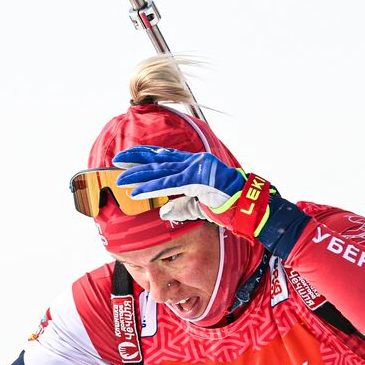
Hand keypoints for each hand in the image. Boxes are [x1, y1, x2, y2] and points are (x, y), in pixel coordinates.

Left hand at [113, 145, 244, 222]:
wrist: (247, 205)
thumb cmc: (227, 205)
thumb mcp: (198, 205)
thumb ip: (181, 206)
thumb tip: (162, 210)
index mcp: (194, 164)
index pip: (166, 156)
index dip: (146, 154)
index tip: (129, 155)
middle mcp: (193, 162)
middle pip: (159, 159)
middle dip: (136, 160)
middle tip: (117, 161)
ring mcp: (195, 169)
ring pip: (160, 171)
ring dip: (138, 176)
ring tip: (121, 179)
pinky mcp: (196, 180)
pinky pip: (167, 185)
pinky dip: (150, 188)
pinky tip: (136, 192)